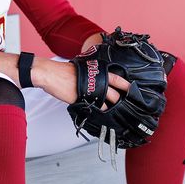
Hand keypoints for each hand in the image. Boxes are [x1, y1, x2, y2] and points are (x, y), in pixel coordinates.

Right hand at [0, 51, 127, 105]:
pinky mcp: (85, 98)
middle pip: (116, 93)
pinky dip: (102, 111)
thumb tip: (97, 83)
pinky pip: (98, 107)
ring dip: (113, 108)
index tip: (133, 91)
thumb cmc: (64, 71)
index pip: (118, 79)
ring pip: (109, 102)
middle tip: (127, 106)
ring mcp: (92, 90)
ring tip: (116, 112)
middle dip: (122, 101)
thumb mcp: (82, 69)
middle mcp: (98, 80)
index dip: (126, 86)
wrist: (51, 74)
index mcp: (99, 71)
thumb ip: (92, 76)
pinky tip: (103, 113)